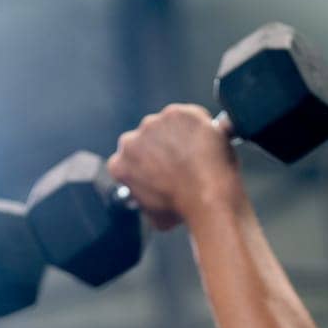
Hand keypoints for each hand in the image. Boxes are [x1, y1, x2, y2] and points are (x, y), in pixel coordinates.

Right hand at [107, 104, 243, 230]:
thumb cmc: (182, 210)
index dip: (150, 162)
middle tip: (183, 161)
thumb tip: (150, 200)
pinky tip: (207, 144)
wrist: (207, 197)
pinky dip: (199, 126)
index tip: (163, 168)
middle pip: (148, 138)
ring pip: (169, 125)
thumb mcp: (153, 214)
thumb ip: (145, 197)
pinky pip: (190, 116)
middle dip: (163, 146)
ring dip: (180, 134)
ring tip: (198, 155)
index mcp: (120, 164)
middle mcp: (131, 140)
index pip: (132, 158)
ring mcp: (155, 124)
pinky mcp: (178, 113)